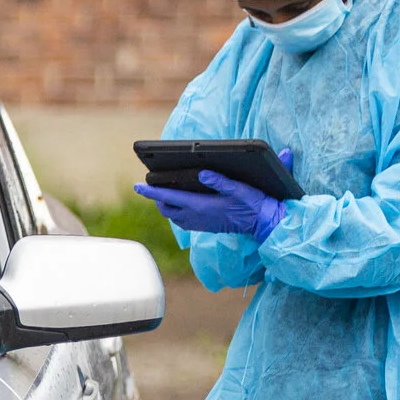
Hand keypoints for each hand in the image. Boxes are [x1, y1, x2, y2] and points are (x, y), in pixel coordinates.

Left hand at [136, 148, 292, 242]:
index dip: (151, 191)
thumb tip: (202, 173)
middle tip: (153, 185)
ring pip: (172, 215)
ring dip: (166, 204)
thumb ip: (219, 181)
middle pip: (165, 207)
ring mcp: (198, 223)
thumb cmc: (252, 204)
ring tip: (165, 191)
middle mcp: (195, 217)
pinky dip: (176, 210)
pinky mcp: (204, 227)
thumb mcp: (238, 188)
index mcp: (200, 206)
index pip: (168, 197)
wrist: (262, 223)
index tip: (137, 186)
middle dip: (157, 197)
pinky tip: (181, 202)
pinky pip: (181, 220)